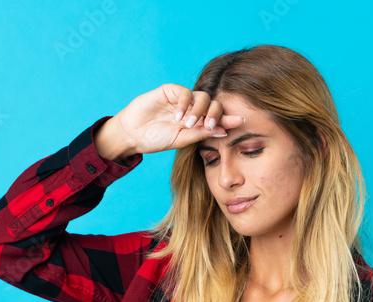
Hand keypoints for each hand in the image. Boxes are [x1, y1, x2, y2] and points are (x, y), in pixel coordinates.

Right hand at [107, 84, 245, 155]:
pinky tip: (178, 116)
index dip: (228, 119)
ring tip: (189, 123)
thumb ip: (200, 134)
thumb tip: (223, 131)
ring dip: (200, 110)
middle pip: (214, 105)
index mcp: (198, 123)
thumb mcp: (181, 139)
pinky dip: (184, 103)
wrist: (132, 134)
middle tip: (209, 125)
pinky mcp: (170, 91)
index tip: (239, 122)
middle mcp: (193, 109)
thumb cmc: (156, 139)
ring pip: (202, 97)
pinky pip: (185, 92)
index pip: (217, 118)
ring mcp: (182, 99)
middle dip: (215, 114)